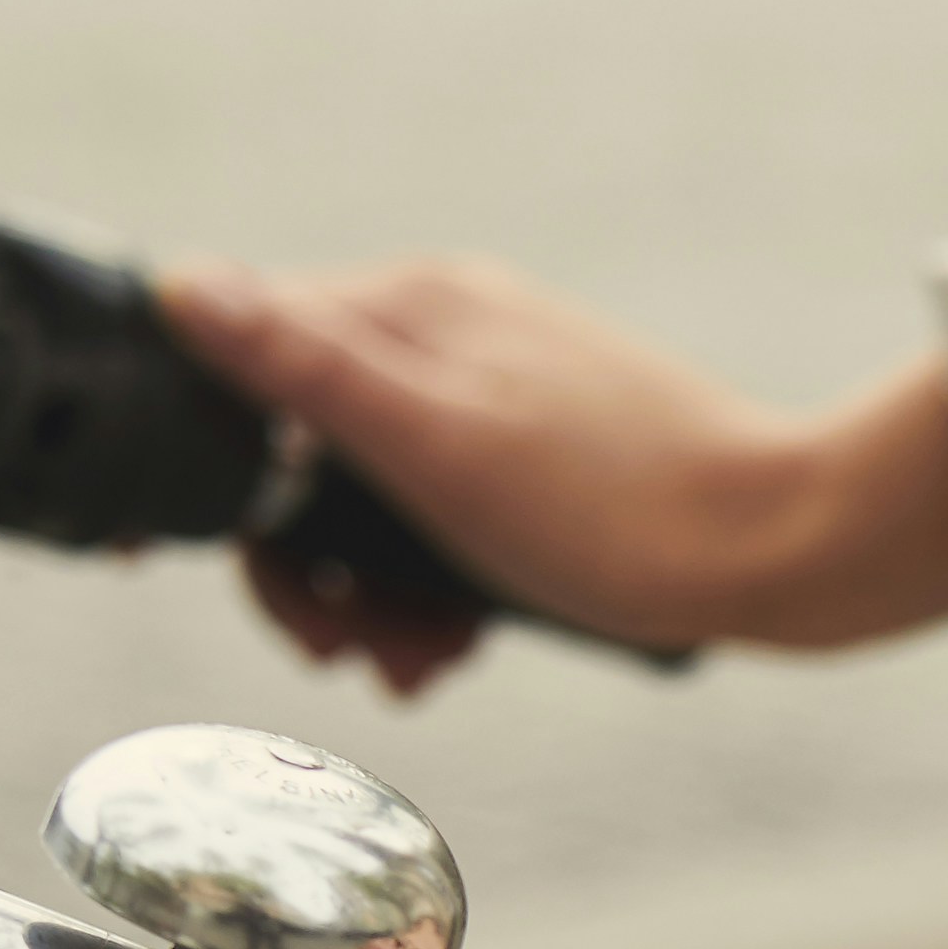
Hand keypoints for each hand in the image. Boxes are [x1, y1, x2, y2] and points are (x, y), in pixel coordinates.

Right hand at [155, 257, 947, 692]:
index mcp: (412, 306)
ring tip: (406, 662)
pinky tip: (453, 650)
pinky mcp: (542, 472)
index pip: (244, 354)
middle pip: (302, 447)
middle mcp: (449, 337)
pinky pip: (443, 530)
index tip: (157, 549)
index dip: (197, 459)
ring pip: (372, 503)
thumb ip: (309, 366)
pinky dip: (432, 595)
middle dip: (299, 559)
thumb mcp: (435, 440)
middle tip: (330, 643)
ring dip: (366, 595)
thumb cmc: (618, 504)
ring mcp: (498, 403)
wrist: (790, 553)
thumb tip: (186, 286)